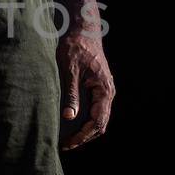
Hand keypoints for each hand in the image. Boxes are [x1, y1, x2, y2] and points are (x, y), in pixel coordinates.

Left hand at [58, 32, 114, 149]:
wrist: (83, 29)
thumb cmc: (75, 47)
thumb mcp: (69, 71)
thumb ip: (71, 94)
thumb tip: (69, 117)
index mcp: (104, 89)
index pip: (98, 121)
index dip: (83, 135)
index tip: (69, 143)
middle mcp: (108, 92)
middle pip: (100, 124)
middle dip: (84, 136)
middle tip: (66, 145)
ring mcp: (104, 90)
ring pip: (99, 117)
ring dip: (85, 130)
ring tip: (68, 139)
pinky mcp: (98, 87)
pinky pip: (95, 109)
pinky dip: (86, 120)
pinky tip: (71, 123)